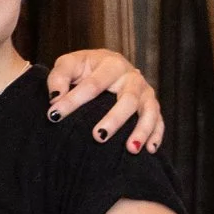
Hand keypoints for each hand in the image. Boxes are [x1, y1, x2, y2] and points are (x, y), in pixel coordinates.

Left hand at [47, 51, 163, 152]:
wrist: (105, 64)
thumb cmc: (84, 67)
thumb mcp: (68, 64)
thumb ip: (59, 77)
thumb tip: (55, 98)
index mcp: (111, 63)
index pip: (93, 84)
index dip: (73, 101)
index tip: (54, 116)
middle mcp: (132, 77)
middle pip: (128, 99)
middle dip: (114, 120)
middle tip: (98, 137)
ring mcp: (145, 91)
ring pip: (148, 111)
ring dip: (141, 130)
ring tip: (130, 149)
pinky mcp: (152, 105)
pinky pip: (159, 121)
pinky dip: (156, 135)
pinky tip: (149, 150)